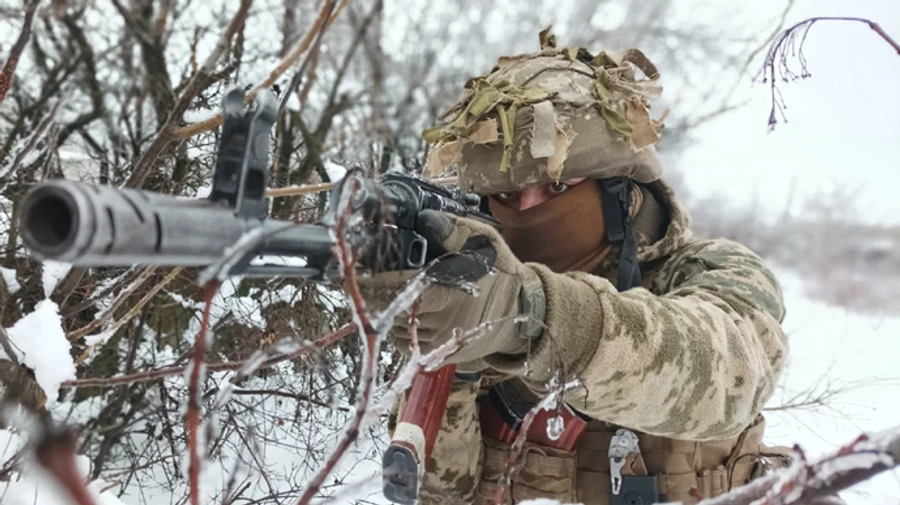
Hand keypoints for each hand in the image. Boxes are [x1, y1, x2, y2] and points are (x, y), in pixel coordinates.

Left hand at [357, 211, 544, 369]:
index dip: (373, 282)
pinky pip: (406, 343)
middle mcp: (439, 322)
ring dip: (386, 314)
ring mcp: (439, 341)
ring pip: (395, 330)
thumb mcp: (483, 242)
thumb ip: (452, 230)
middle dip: (377, 296)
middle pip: (390, 312)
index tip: (356, 274)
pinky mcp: (440, 354)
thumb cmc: (501, 273)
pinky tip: (403, 312)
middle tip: (365, 281)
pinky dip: (399, 328)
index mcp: (447, 293)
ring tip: (384, 296)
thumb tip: (425, 217)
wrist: (523, 309)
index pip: (397, 291)